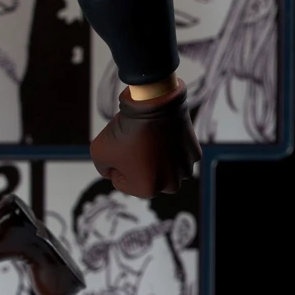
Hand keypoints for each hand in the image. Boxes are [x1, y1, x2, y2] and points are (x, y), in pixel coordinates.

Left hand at [89, 78, 200, 198]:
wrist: (152, 105)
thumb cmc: (125, 131)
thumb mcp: (99, 152)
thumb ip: (103, 168)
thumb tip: (113, 171)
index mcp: (147, 190)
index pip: (121, 181)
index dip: (115, 163)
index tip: (120, 149)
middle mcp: (170, 185)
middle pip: (145, 176)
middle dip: (137, 163)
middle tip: (135, 143)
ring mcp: (185, 170)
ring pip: (162, 166)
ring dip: (155, 157)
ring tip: (150, 139)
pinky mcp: (195, 154)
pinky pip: (177, 154)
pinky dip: (170, 146)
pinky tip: (164, 134)